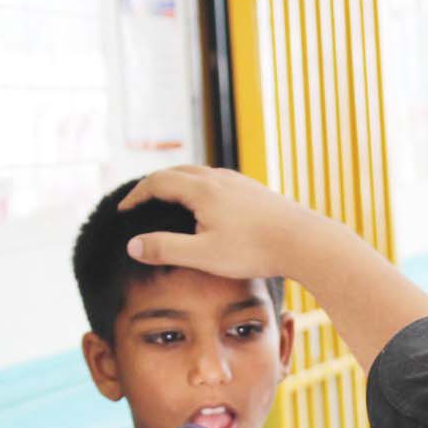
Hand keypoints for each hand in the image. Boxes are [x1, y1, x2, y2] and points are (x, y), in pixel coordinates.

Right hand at [117, 165, 355, 282]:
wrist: (305, 242)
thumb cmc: (255, 250)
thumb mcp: (203, 255)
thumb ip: (165, 249)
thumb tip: (131, 245)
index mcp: (202, 189)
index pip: (157, 182)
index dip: (135, 195)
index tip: (122, 210)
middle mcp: (220, 178)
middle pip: (177, 172)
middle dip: (153, 185)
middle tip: (139, 201)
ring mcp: (240, 183)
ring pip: (200, 174)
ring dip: (178, 183)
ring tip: (168, 200)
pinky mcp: (256, 192)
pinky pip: (219, 182)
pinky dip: (200, 188)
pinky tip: (208, 207)